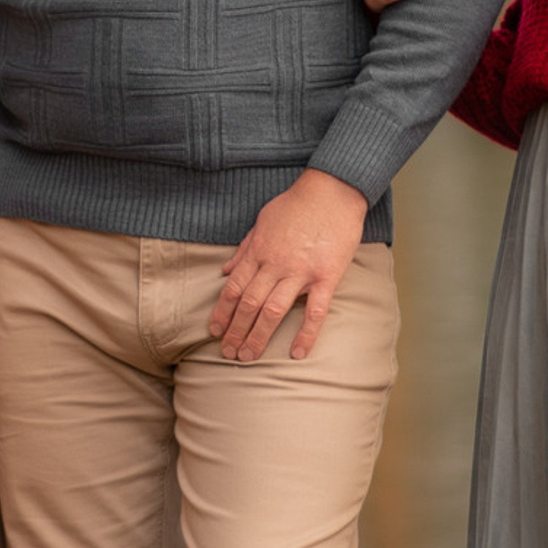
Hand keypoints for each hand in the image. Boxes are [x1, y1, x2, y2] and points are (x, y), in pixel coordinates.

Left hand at [208, 169, 369, 363]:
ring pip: (273, 311)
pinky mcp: (327, 276)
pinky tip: (297, 353)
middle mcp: (275, 264)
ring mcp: (301, 271)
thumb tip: (225, 269)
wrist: (333, 190)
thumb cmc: (297, 204)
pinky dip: (305, 334)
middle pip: (249, 304)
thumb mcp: (262, 220)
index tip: (214, 331)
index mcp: (259, 251)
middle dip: (235, 331)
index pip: (234, 288)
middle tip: (228, 353)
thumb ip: (245, 248)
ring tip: (249, 357)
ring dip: (258, 337)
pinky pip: (315, 311)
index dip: (222, 312)